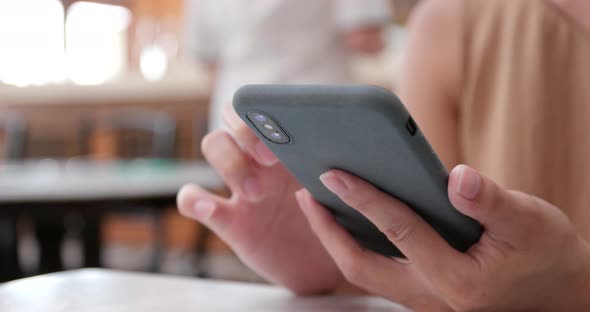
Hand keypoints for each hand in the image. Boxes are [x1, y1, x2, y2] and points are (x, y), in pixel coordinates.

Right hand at [177, 104, 342, 293]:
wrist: (329, 265)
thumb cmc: (341, 220)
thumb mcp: (347, 187)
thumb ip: (349, 160)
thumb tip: (371, 127)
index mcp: (289, 144)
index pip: (261, 106)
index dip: (262, 111)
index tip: (281, 135)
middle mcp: (261, 158)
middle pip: (230, 120)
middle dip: (243, 133)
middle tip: (268, 161)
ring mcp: (241, 187)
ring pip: (213, 147)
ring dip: (229, 163)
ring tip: (255, 194)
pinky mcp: (229, 220)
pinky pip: (193, 200)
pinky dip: (193, 199)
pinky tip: (209, 206)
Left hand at [297, 165, 589, 310]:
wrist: (558, 295)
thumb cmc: (546, 256)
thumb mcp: (531, 222)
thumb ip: (492, 201)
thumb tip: (455, 177)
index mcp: (458, 280)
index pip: (400, 232)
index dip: (365, 199)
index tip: (333, 173)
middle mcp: (433, 298)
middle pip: (362, 266)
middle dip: (327, 230)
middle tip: (305, 194)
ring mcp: (425, 302)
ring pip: (366, 273)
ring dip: (337, 239)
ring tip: (318, 204)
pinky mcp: (424, 295)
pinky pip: (379, 272)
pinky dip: (359, 245)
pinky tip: (353, 220)